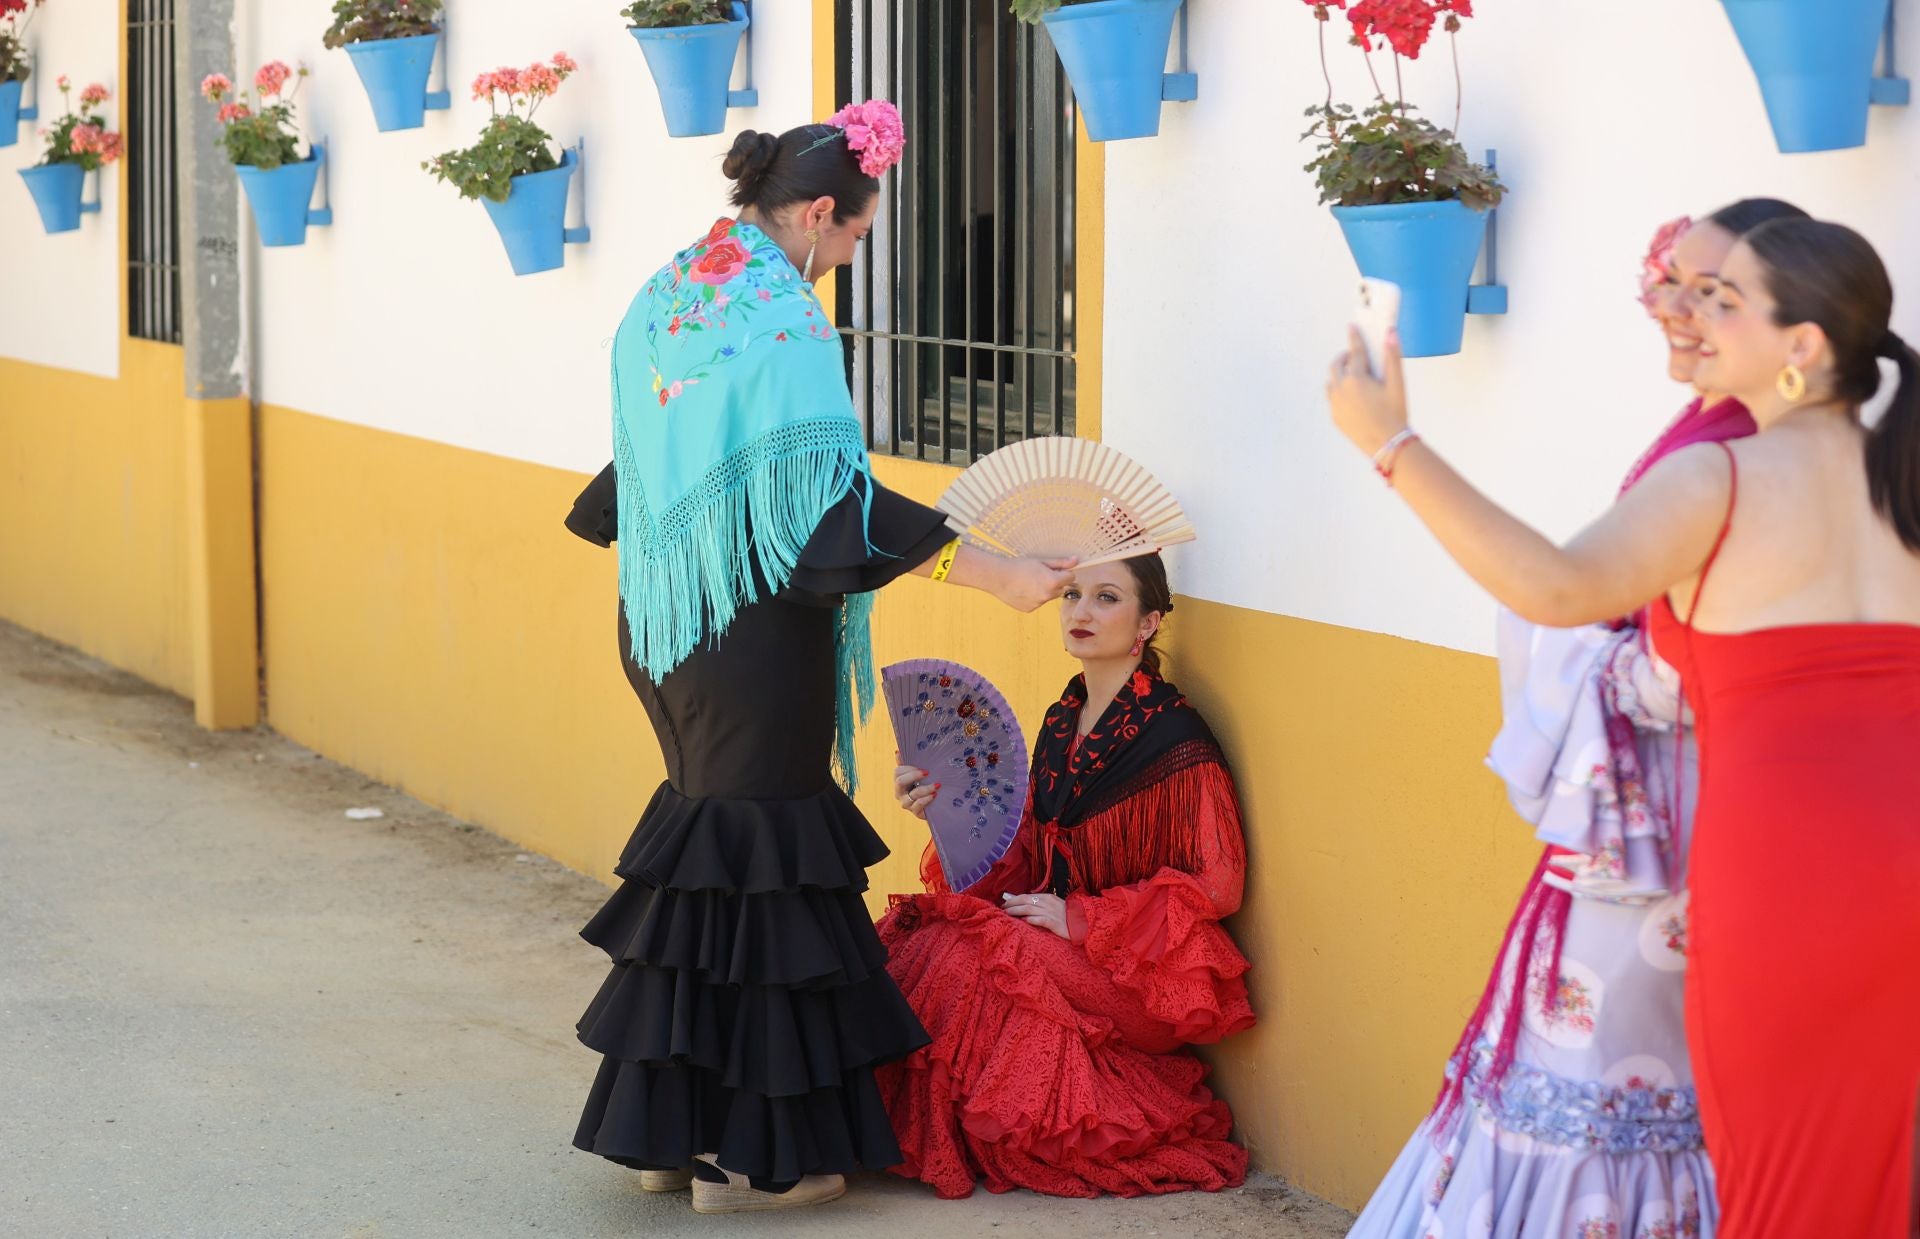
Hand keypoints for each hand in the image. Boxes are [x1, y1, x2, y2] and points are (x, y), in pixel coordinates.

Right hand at [893, 761, 935, 820]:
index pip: (897, 772)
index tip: (921, 767)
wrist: (934, 805)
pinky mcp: (915, 812)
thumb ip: (908, 763)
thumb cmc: (924, 786)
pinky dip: (927, 799)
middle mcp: (899, 793)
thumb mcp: (917, 774)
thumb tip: (898, 752)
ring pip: (913, 794)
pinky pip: (919, 805)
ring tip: (937, 785)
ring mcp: (906, 804)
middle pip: (900, 782)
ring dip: (926, 788)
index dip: (908, 768)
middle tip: (927, 772)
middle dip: (913, 776)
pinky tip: (935, 795)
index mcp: (899, 782)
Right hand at [994, 554, 1076, 612]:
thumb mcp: (1041, 561)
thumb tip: (1076, 561)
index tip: (1054, 569)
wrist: (998, 578)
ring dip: (1044, 590)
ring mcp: (1039, 604)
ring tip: (1029, 582)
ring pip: (1048, 596)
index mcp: (1053, 582)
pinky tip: (1023, 589)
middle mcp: (1048, 595)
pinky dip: (1034, 597)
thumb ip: (1060, 563)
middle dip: (1054, 582)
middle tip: (1039, 575)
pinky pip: (1038, 602)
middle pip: (1060, 588)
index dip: (1063, 572)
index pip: (1070, 577)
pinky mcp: (1030, 609)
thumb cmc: (1018, 566)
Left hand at [1001, 891, 1069, 938]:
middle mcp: (1048, 903)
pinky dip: (1031, 919)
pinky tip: (1024, 921)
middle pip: (1025, 901)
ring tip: (1007, 914)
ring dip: (1016, 911)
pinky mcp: (1055, 923)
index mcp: (1048, 898)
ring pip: (1029, 909)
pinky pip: (1041, 920)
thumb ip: (1041, 905)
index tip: (1005, 903)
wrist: (1084, 923)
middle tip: (1002, 908)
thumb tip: (1025, 905)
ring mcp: (1051, 913)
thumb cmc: (1068, 916)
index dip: (1014, 899)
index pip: (1027, 896)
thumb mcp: (1054, 906)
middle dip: (1012, 904)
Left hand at [1326, 325, 1409, 456]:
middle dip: (1345, 358)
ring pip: (1331, 382)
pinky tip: (1353, 397)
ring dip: (1340, 375)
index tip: (1352, 327)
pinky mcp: (1335, 416)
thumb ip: (1392, 357)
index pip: (1355, 352)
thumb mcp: (1397, 384)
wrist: (1387, 445)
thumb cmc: (1395, 413)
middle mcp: (1341, 389)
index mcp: (1356, 378)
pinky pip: (1332, 398)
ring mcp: (1335, 404)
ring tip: (1354, 377)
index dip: (1355, 338)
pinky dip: (1339, 392)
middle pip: (1337, 365)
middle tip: (1355, 357)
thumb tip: (1391, 333)